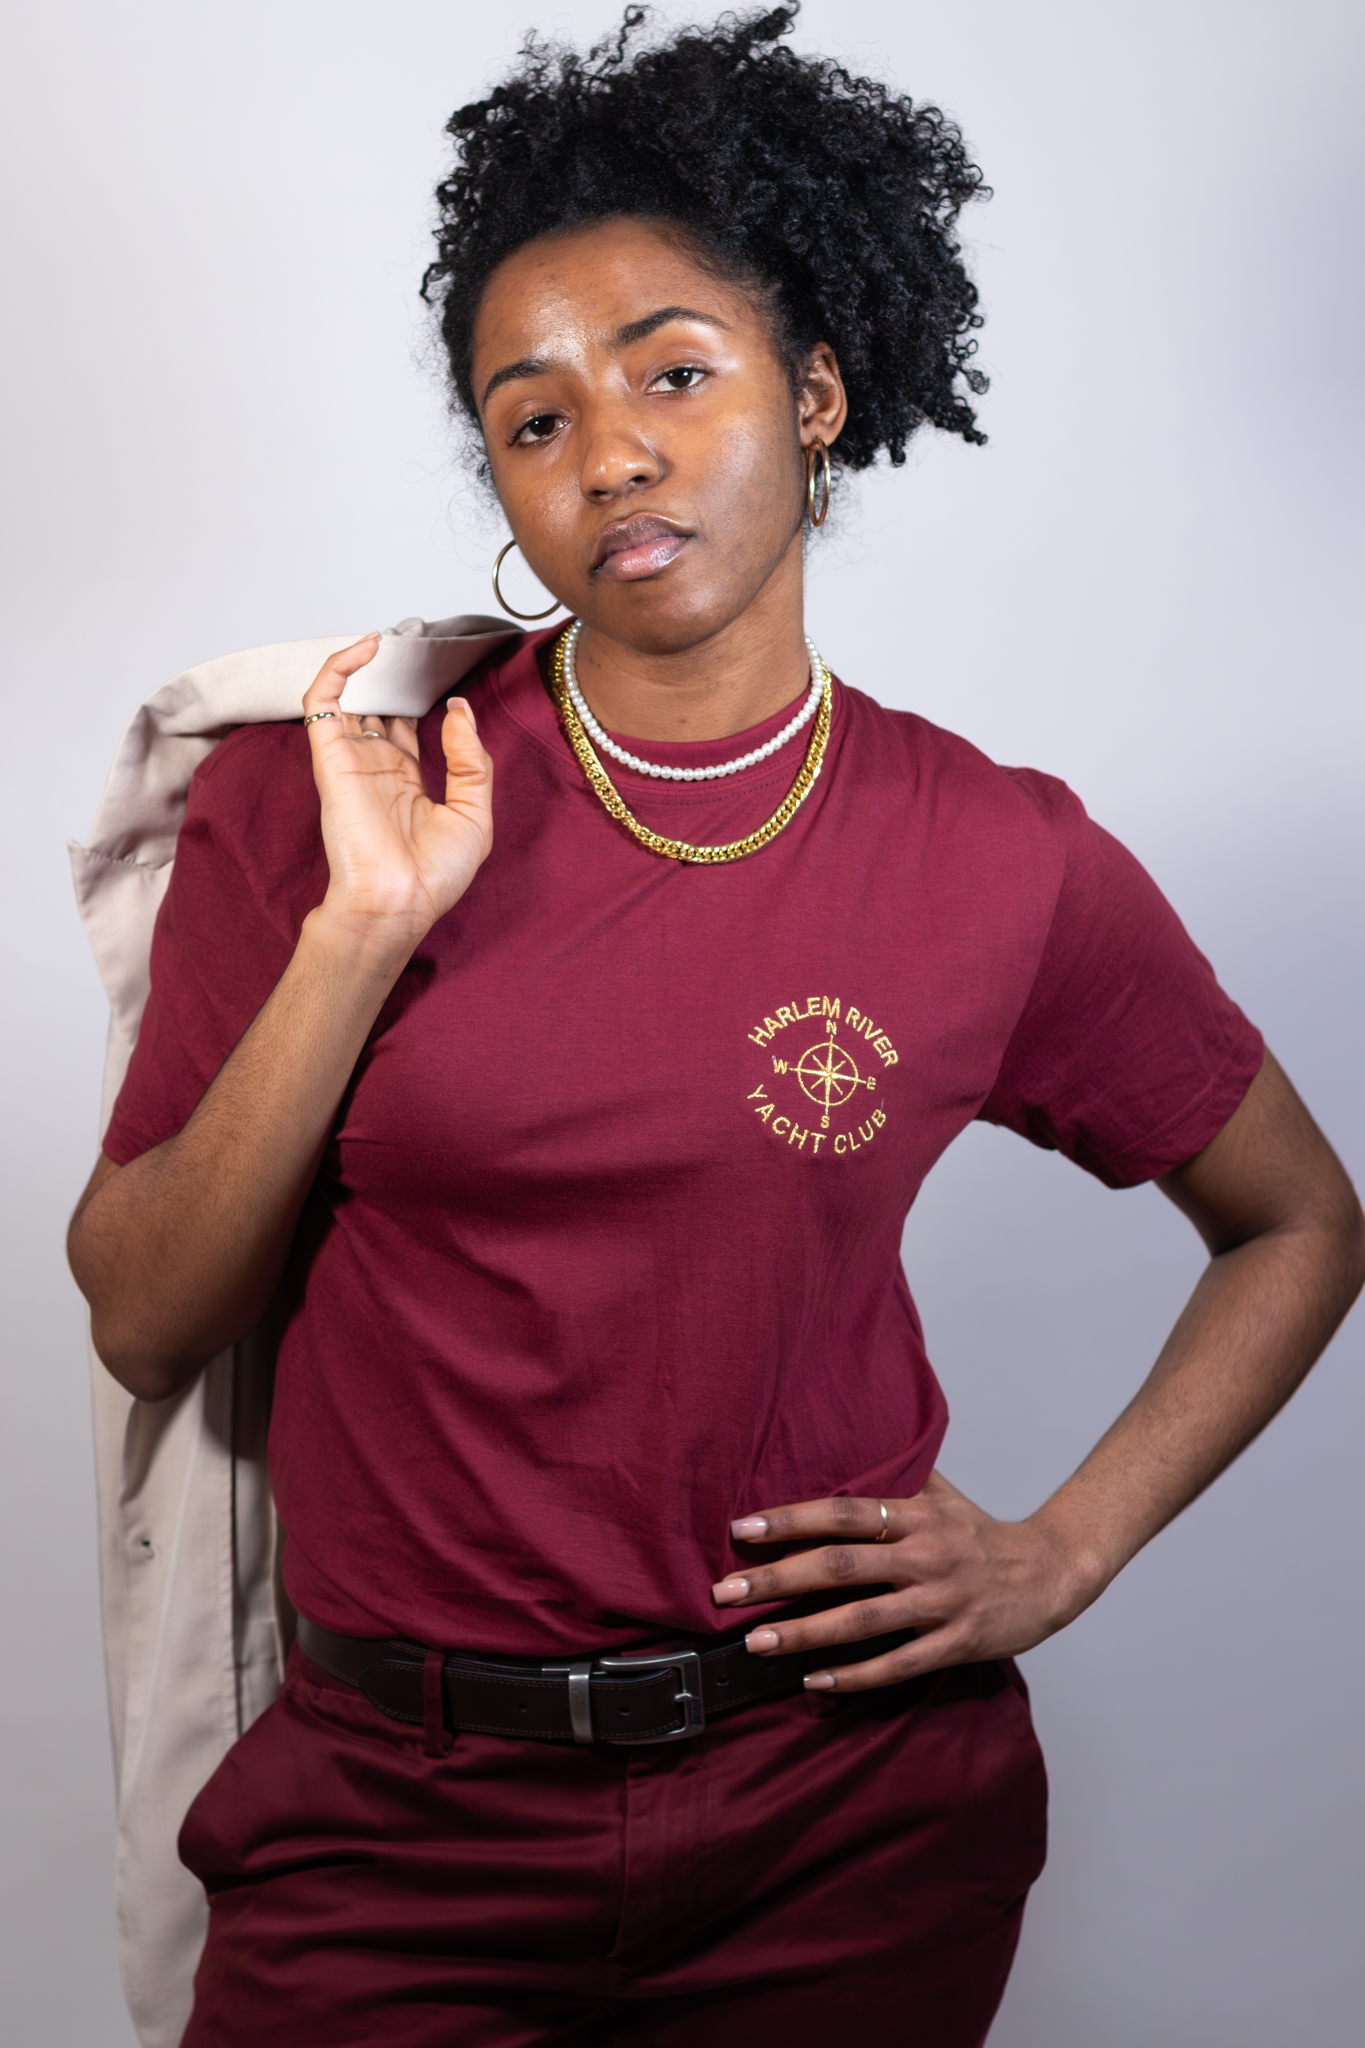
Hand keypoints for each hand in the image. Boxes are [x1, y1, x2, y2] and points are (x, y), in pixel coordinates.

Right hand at [301, 636, 493, 956]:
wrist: (397, 902)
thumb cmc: (433, 876)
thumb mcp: (474, 814)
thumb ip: (471, 759)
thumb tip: (459, 708)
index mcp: (406, 782)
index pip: (408, 728)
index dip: (421, 698)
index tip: (442, 676)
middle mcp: (376, 767)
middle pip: (378, 707)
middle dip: (393, 675)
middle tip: (413, 640)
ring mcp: (351, 759)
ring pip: (349, 696)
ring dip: (367, 664)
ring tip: (394, 635)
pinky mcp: (329, 756)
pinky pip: (322, 698)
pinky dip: (339, 666)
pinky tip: (369, 647)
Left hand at [711, 1470, 1098, 1691]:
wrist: (1051, 1573)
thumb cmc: (981, 1534)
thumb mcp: (942, 1495)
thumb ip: (895, 1477)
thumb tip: (843, 1446)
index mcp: (916, 1516)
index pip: (843, 1513)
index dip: (790, 1520)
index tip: (741, 1530)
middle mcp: (925, 1556)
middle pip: (841, 1566)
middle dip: (778, 1581)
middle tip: (725, 1594)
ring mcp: (941, 1603)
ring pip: (863, 1621)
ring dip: (805, 1634)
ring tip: (757, 1643)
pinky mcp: (957, 1644)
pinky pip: (898, 1664)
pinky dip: (854, 1676)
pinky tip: (813, 1681)